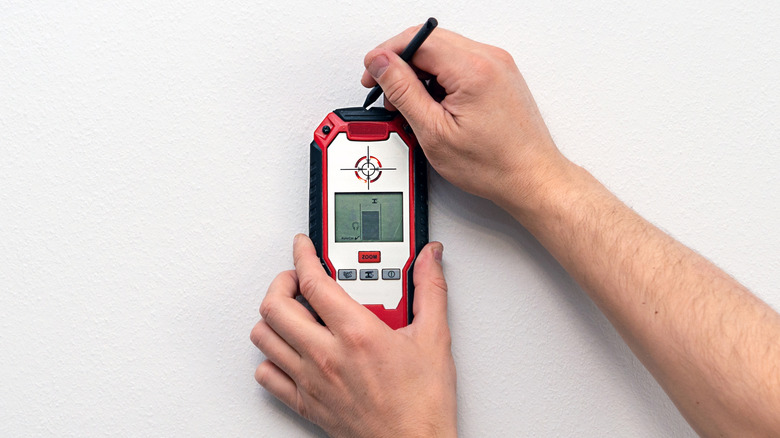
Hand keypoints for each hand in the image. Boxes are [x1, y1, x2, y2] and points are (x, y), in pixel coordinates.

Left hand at [250, 235, 456, 436]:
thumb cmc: (423, 404)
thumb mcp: (435, 338)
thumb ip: (429, 290)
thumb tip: (428, 259)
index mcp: (356, 333)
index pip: (312, 281)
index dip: (303, 255)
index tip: (304, 247)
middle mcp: (326, 356)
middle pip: (276, 305)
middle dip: (281, 282)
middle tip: (297, 278)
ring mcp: (311, 381)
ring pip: (264, 337)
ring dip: (273, 316)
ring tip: (291, 309)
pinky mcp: (306, 404)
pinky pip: (266, 375)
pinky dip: (270, 356)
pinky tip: (289, 349)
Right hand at [361, 26, 569, 209]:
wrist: (530, 177)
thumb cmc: (493, 164)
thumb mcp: (434, 132)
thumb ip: (403, 91)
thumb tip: (381, 63)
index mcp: (472, 69)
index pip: (417, 40)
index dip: (387, 55)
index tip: (372, 74)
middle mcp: (489, 58)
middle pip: (429, 40)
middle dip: (400, 63)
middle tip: (385, 91)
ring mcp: (498, 64)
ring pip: (443, 51)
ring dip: (420, 72)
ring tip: (412, 105)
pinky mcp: (500, 74)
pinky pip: (460, 63)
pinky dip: (440, 78)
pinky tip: (435, 104)